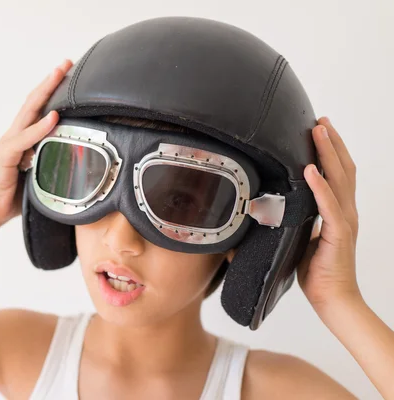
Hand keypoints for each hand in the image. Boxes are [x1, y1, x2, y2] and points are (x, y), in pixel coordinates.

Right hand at [0, 59, 72, 226]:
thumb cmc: (13, 195)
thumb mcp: (39, 175)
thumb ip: (51, 161)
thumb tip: (74, 158)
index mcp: (24, 139)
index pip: (39, 109)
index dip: (53, 90)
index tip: (68, 74)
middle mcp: (16, 136)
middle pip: (34, 102)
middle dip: (51, 81)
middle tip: (66, 63)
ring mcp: (10, 144)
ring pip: (29, 113)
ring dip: (45, 93)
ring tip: (58, 75)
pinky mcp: (7, 157)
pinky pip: (24, 140)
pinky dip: (39, 128)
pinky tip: (52, 117)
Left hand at [297, 116, 360, 310]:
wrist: (333, 299)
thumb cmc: (317, 271)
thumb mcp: (301, 237)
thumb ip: (295, 219)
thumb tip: (273, 208)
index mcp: (337, 211)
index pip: (337, 174)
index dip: (330, 151)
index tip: (318, 131)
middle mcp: (345, 211)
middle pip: (342, 168)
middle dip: (331, 142)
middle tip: (319, 120)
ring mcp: (344, 221)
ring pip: (339, 179)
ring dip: (327, 153)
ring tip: (318, 131)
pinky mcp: (338, 234)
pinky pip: (329, 206)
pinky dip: (320, 186)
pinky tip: (309, 170)